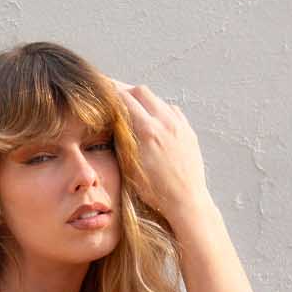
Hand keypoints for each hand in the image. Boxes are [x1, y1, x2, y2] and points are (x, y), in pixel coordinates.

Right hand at [108, 78, 210, 222]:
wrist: (186, 201)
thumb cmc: (155, 190)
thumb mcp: (130, 164)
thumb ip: (122, 138)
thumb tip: (113, 119)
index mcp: (147, 130)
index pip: (125, 98)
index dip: (111, 92)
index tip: (102, 90)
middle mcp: (165, 122)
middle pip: (141, 91)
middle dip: (126, 91)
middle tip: (115, 96)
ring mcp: (179, 125)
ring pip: (158, 99)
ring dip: (143, 100)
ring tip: (133, 109)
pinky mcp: (188, 131)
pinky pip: (172, 111)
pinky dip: (160, 110)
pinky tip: (153, 120)